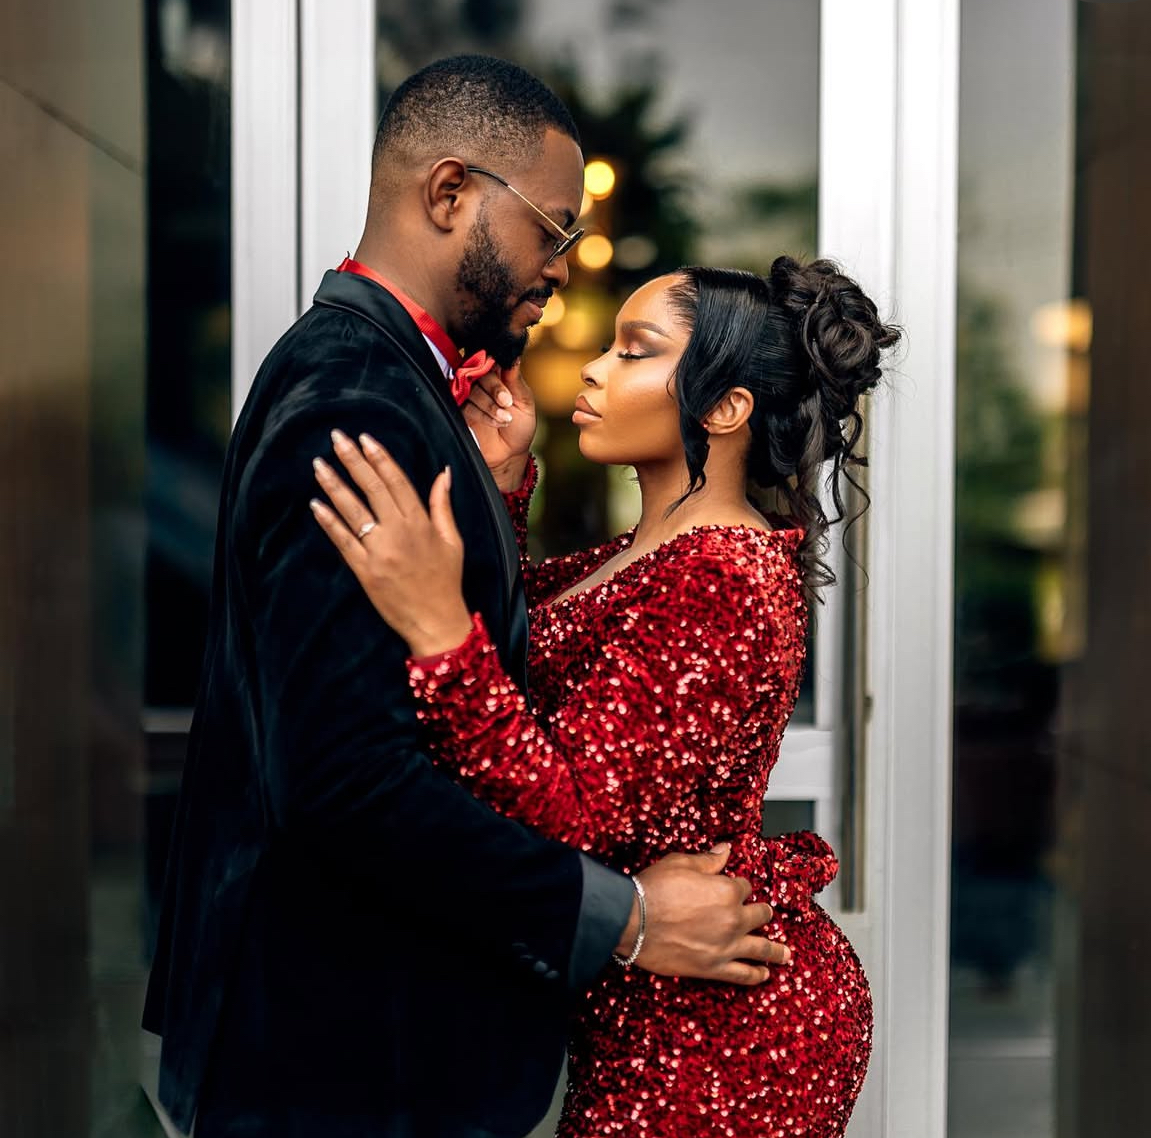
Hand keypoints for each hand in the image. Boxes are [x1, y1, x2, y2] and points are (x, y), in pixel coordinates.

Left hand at [310, 430, 472, 655]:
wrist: (435, 621)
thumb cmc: (446, 580)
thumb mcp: (453, 540)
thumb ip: (442, 505)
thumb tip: (443, 473)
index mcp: (421, 523)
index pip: (396, 481)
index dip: (379, 458)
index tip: (364, 438)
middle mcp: (399, 532)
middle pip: (371, 488)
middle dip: (352, 460)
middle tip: (336, 438)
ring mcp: (379, 551)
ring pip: (353, 510)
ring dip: (334, 485)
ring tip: (318, 464)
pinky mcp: (364, 570)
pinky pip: (343, 541)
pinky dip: (328, 522)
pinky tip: (315, 504)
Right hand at [462, 361, 535, 491]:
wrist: (510, 453)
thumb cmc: (520, 426)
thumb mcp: (524, 401)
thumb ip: (515, 379)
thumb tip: (513, 355)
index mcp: (497, 373)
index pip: (490, 357)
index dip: (495, 363)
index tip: (505, 375)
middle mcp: (480, 381)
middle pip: (477, 370)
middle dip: (494, 387)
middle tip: (507, 402)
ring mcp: (468, 395)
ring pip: (471, 389)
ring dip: (490, 405)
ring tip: (506, 419)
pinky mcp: (459, 410)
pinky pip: (465, 406)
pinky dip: (482, 414)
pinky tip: (496, 423)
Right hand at [621, 844, 789, 985]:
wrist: (632, 921)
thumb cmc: (654, 889)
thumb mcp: (681, 863)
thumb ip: (708, 860)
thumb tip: (726, 850)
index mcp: (728, 890)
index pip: (744, 887)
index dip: (739, 886)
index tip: (734, 888)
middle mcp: (734, 919)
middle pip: (759, 915)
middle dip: (761, 913)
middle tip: (763, 915)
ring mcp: (726, 946)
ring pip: (761, 948)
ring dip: (776, 951)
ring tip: (786, 955)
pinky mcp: (714, 968)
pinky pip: (743, 974)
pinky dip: (756, 975)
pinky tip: (765, 974)